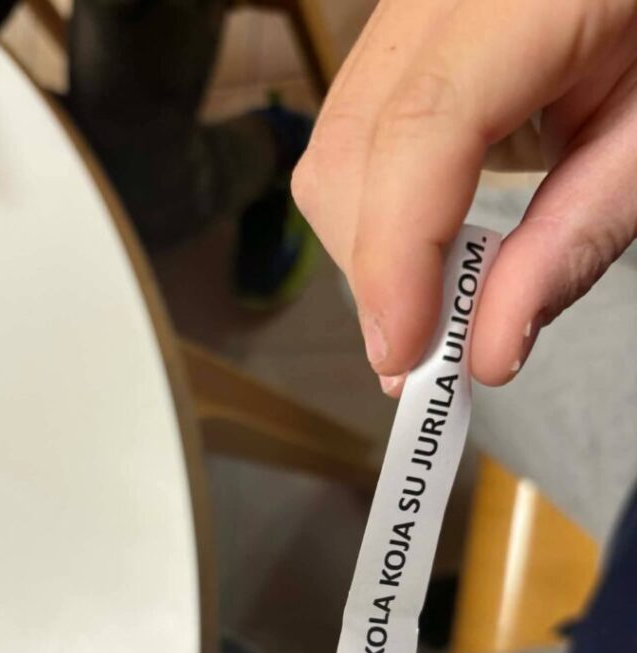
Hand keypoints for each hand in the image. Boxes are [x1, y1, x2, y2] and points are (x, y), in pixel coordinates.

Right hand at [292, 0, 636, 391]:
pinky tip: (427, 247)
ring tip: (434, 305)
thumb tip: (489, 352)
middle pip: (354, 144)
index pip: (423, 125)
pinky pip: (353, 131)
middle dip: (375, 268)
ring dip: (370, 248)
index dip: (398, 252)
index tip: (404, 356)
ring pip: (336, 145)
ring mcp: (409, 7)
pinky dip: (378, 212)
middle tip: (424, 355)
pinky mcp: (399, 36)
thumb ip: (577, 239)